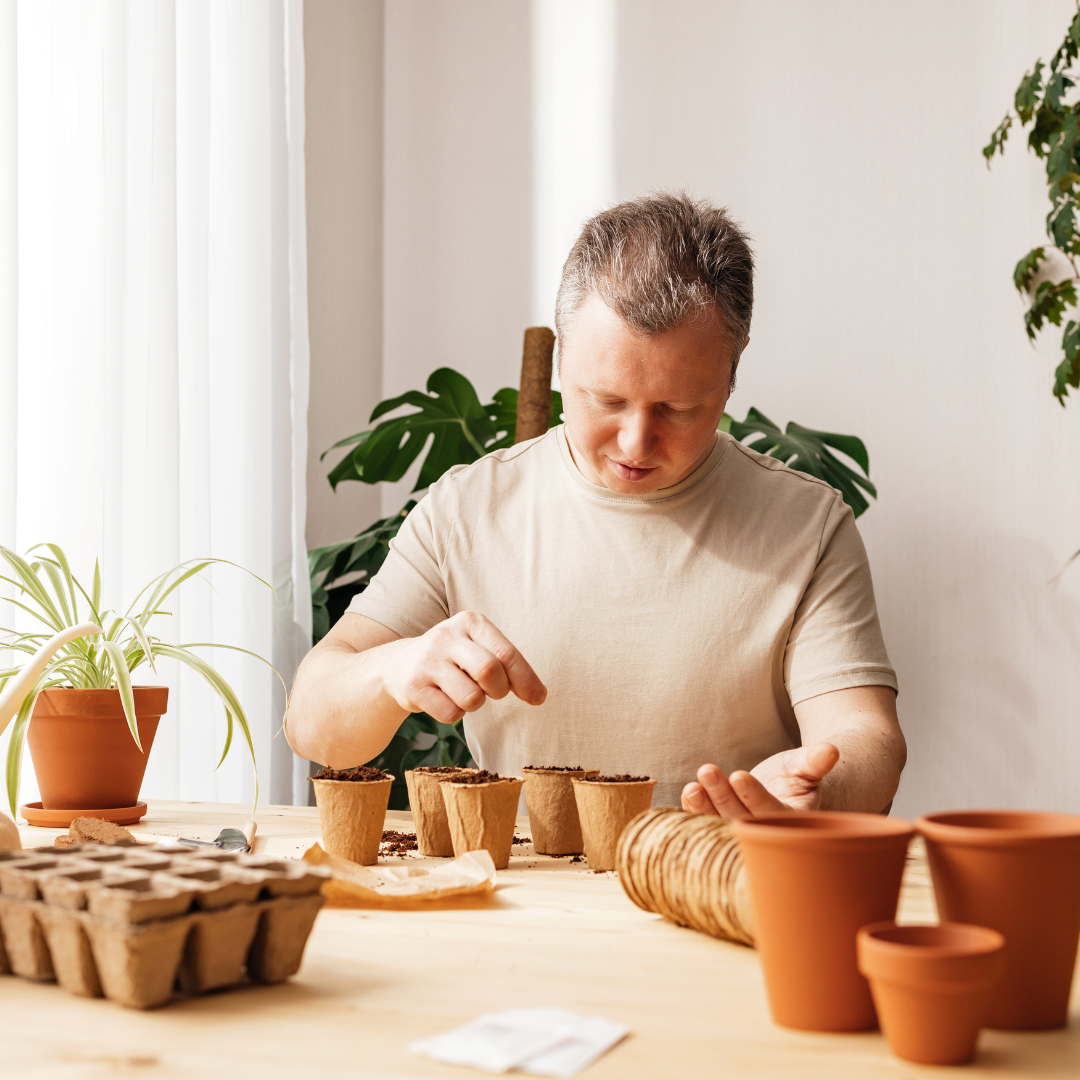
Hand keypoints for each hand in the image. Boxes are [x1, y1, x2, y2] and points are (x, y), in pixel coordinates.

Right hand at [379, 611, 546, 723]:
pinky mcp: (413, 686)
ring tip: (462, 691)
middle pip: (490, 672)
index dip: (526, 679)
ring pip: (472, 698)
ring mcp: (427, 660)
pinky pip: (451, 714)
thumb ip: (507, 665)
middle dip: (499, 691)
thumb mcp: (478, 648)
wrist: (399, 665)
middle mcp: (446, 635)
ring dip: (474, 703)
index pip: (506, 653)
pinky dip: (454, 714)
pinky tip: (443, 698)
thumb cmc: (453, 659)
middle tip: (492, 693)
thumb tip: (539, 695)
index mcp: (470, 621)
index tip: (538, 698)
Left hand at [680, 742, 839, 818]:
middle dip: (723, 796)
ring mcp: (742, 832)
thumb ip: (815, 761)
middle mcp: (765, 833)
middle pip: (742, 818)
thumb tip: (832, 751)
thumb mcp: (805, 766)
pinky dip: (695, 811)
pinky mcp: (723, 826)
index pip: (771, 811)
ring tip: (692, 786)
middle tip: (707, 771)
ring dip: (704, 806)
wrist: (780, 785)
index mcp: (791, 822)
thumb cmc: (795, 774)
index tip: (739, 775)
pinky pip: (707, 823)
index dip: (755, 795)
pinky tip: (688, 794)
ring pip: (721, 822)